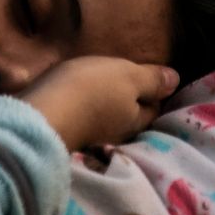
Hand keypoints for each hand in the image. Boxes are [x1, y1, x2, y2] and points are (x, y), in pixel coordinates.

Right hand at [19, 56, 176, 150]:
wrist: (37, 114)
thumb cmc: (89, 90)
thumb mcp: (127, 76)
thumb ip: (151, 79)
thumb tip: (176, 80)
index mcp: (135, 120)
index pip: (153, 108)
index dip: (155, 93)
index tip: (151, 80)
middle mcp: (116, 135)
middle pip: (129, 118)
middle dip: (130, 104)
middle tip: (126, 84)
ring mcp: (89, 137)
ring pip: (105, 120)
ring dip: (104, 107)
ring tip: (100, 88)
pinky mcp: (64, 134)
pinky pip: (81, 121)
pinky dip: (82, 111)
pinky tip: (76, 100)